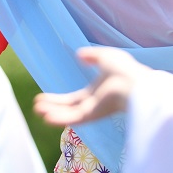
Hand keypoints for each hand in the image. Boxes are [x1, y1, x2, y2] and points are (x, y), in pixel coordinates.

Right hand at [33, 47, 150, 125]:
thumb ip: (92, 55)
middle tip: (36, 107)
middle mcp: (93, 104)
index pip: (73, 99)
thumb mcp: (106, 56)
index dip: (58, 100)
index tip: (42, 98)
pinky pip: (74, 118)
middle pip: (68, 108)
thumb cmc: (125, 69)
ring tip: (37, 111)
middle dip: (53, 108)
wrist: (136, 82)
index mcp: (96, 94)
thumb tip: (80, 54)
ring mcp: (93, 110)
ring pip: (69, 115)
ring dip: (53, 113)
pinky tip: (46, 117)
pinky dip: (60, 118)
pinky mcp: (94, 114)